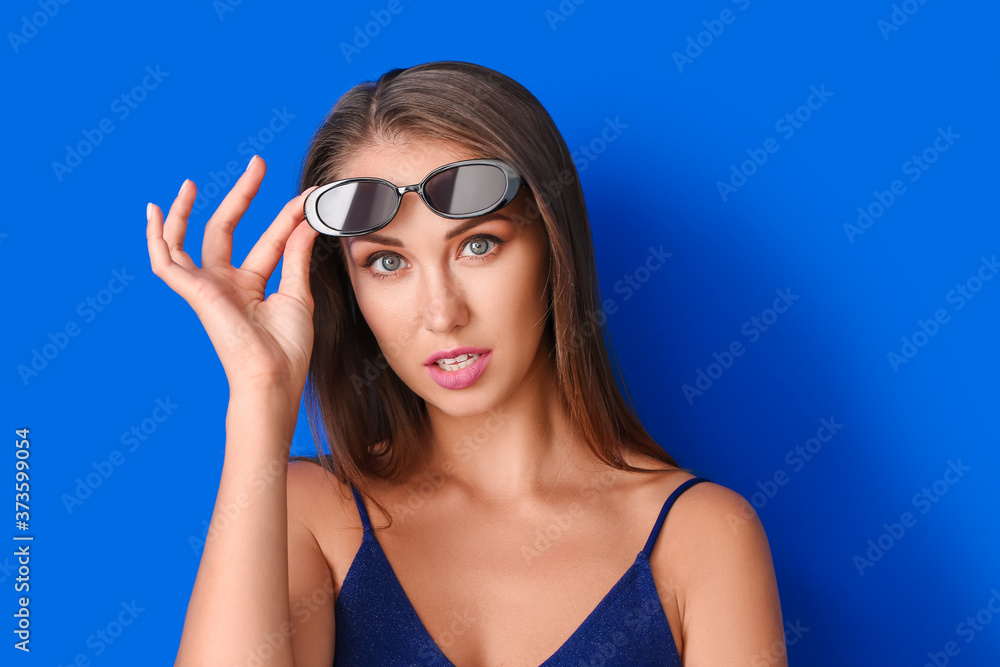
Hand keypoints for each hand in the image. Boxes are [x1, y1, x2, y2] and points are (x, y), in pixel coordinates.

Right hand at [146, 155, 321, 393]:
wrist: (273, 377)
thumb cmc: (288, 349)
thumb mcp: (297, 294)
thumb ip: (296, 256)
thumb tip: (305, 220)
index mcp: (252, 286)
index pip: (268, 240)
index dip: (287, 216)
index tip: (308, 196)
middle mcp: (226, 284)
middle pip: (226, 229)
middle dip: (242, 195)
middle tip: (258, 163)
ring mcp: (207, 287)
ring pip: (186, 241)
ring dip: (186, 211)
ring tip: (191, 183)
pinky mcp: (194, 293)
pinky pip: (165, 261)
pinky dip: (156, 237)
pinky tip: (154, 211)